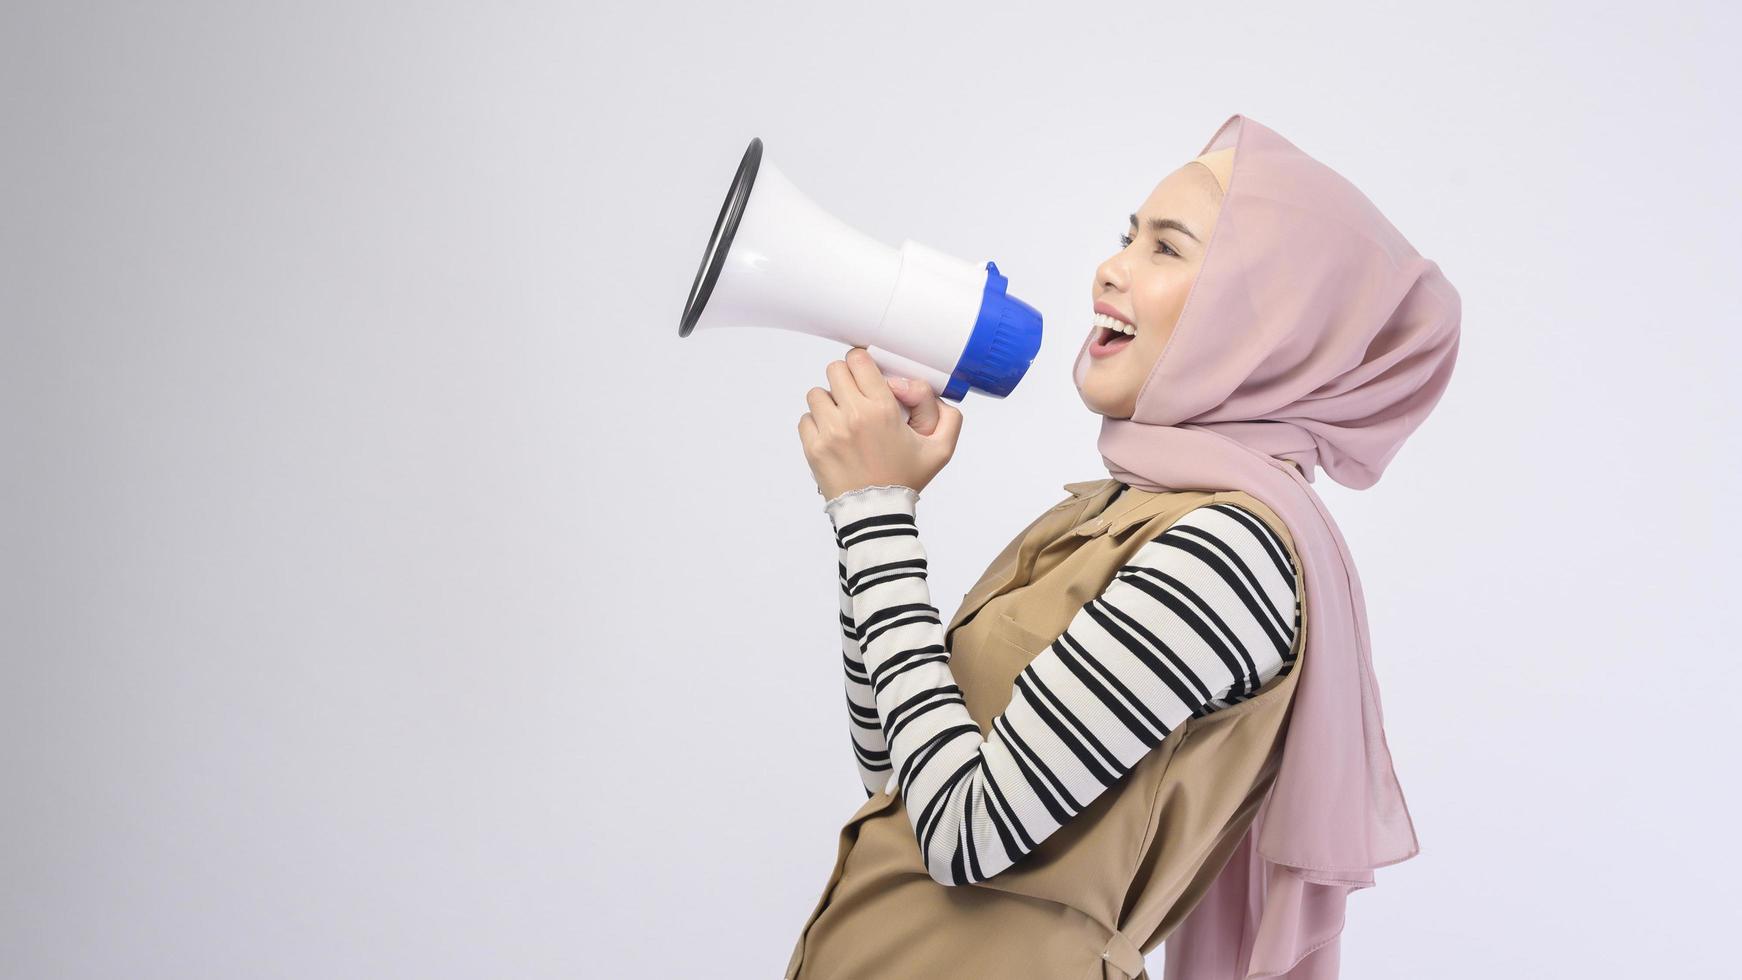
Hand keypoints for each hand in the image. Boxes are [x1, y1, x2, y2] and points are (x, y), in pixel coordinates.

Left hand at [798, 347, 962, 499]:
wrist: (877, 514)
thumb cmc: (906, 480)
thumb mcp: (940, 450)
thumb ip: (949, 418)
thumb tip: (931, 393)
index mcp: (882, 410)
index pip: (859, 360)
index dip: (863, 364)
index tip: (867, 376)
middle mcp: (853, 416)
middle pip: (835, 370)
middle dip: (846, 379)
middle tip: (855, 396)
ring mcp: (830, 432)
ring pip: (817, 393)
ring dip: (829, 402)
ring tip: (843, 418)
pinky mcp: (813, 447)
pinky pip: (806, 419)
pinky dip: (816, 424)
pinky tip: (833, 436)